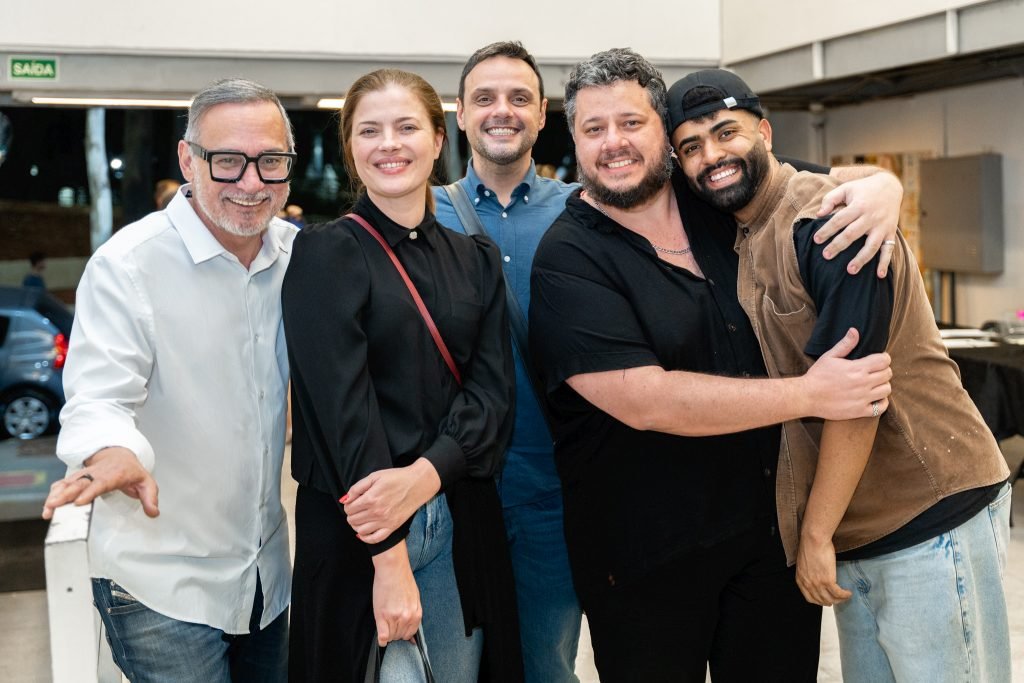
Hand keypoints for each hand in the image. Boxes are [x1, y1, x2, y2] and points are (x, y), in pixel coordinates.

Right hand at [42, 447, 158, 519]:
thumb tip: (153, 513)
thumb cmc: (132, 471)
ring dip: (56, 495)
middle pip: (79, 483)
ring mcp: (86, 474)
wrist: (119, 455)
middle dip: (66, 494)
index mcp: (113, 475)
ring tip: (47, 509)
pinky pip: (64, 484)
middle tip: (54, 506)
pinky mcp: (78, 478)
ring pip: (69, 483)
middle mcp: (97, 473)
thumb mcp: (146, 482)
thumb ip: (150, 498)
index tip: (78, 502)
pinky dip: (55, 492)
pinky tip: (48, 503)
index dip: (89, 492)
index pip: (100, 483)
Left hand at [343, 458, 439, 543]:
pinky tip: (364, 532)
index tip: (352, 502)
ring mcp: (385, 521)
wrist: (417, 483)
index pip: (348, 509)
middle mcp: (377, 512)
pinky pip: (375, 539)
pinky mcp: (393, 527)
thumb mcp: (375, 476)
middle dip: (351, 515)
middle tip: (356, 509)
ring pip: (360, 530)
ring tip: (360, 518)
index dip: (347, 505)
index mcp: (371, 498)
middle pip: (352, 520)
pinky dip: (366, 538)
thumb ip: (357, 488)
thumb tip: (344, 500)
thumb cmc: (396, 477)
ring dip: (356, 525)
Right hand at [372, 542, 420, 645]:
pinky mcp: (382, 616)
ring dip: (388, 633)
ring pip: (391, 637)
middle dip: (395, 632)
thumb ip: (414, 614)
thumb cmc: (403, 581)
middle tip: (390, 623)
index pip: (410, 634)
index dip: (403, 633)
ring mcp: (395, 617)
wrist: (393, 569)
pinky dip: (381, 640)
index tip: (399, 629)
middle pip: (400, 636)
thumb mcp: (415, 598)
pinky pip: (383, 636)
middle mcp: (407, 618)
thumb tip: (413, 634)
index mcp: (416, 614)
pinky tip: (381, 638)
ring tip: (385, 623)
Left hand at [796, 533, 851, 605]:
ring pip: (830, 599)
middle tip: (837, 600)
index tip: (825, 600)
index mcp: (801, 580)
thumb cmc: (810, 547)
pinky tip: (848, 593)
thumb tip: (816, 577)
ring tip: (845, 596)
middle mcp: (808, 584)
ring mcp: (818, 584)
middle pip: (821, 600)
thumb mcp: (804, 564)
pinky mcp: (828, 580)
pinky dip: (844, 595)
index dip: (819, 601)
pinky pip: (838, 593)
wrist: (814, 540)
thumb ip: (808, 573)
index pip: (810, 598)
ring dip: (839, 600)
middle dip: (830, 602)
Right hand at [801, 328, 891, 419]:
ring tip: (874, 385)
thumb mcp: (829, 356)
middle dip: (883, 370)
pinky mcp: (859, 411)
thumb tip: (855, 331)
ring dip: (882, 386)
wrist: (806, 396)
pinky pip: (880, 408)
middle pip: (887, 374)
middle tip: (875, 372)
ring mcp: (862, 398)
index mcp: (856, 368)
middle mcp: (862, 383)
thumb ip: (845, 344)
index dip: (883, 358)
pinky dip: (881, 402)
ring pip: (886, 390)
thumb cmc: (817, 376)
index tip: (878, 360)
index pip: (884, 360)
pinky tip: (873, 398)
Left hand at [814, 172, 902, 276]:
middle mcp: (871, 217)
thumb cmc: (862, 189)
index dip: (827, 230)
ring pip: (871, 245)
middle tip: (826, 256)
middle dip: (839, 245)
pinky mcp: (890, 233)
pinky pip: (889, 249)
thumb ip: (830, 199)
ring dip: (861, 259)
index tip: (816, 240)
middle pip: (853, 234)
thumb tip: (818, 214)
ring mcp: (882, 227)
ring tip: (850, 271)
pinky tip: (880, 275)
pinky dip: (885, 262)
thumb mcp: (846, 188)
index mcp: (858, 206)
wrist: (890, 186)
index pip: (840, 220)